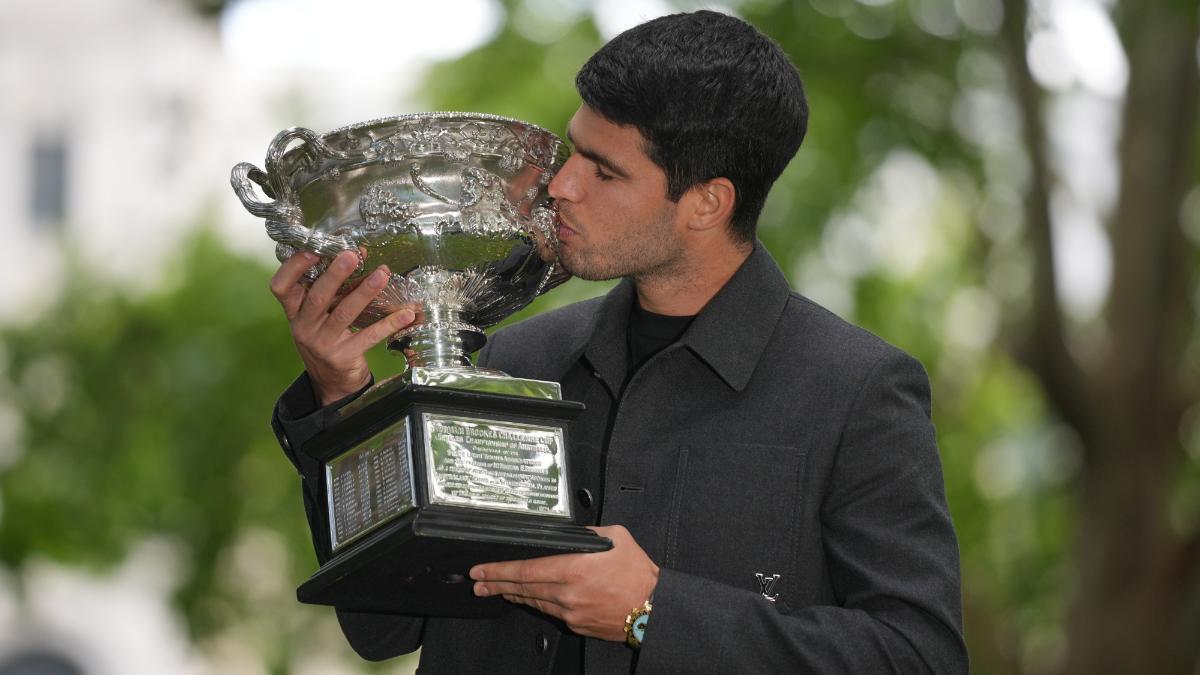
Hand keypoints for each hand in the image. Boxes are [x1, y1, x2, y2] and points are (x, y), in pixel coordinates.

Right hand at [269, 249, 414, 405]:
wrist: (332, 382)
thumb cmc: (326, 338)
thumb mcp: (318, 317)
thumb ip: (329, 292)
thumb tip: (355, 256)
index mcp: (294, 312)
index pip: (281, 287)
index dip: (294, 267)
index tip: (313, 249)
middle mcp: (303, 327)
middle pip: (317, 296)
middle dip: (336, 273)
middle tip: (352, 255)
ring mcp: (322, 344)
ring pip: (344, 313)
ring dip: (365, 292)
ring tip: (382, 274)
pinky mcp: (342, 357)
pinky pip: (368, 336)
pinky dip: (388, 324)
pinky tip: (405, 314)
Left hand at [470, 525, 658, 641]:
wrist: (654, 609)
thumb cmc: (638, 573)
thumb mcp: (616, 537)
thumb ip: (588, 533)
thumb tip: (570, 533)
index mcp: (573, 569)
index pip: (525, 570)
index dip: (498, 571)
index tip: (481, 570)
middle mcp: (567, 593)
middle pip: (522, 588)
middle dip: (495, 585)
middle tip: (477, 583)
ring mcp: (570, 612)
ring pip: (533, 601)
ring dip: (512, 595)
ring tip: (496, 590)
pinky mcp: (577, 625)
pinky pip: (550, 612)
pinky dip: (535, 603)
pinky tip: (527, 599)